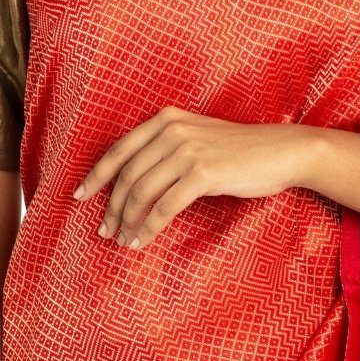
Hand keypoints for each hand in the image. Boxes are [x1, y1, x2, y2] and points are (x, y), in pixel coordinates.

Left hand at [71, 105, 317, 251]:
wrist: (281, 151)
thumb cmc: (239, 150)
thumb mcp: (197, 137)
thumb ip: (166, 148)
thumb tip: (133, 181)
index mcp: (166, 120)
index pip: (119, 150)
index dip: (96, 176)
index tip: (79, 196)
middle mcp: (173, 131)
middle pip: (127, 175)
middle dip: (111, 207)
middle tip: (105, 231)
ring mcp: (187, 151)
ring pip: (141, 193)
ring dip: (127, 221)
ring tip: (122, 240)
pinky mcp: (203, 173)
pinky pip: (164, 207)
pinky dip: (148, 228)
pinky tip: (142, 241)